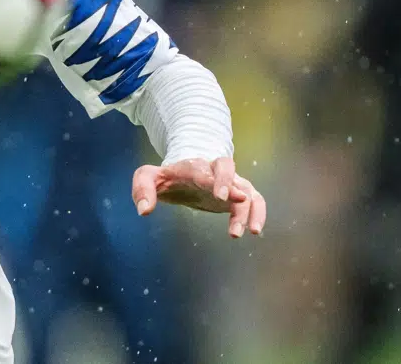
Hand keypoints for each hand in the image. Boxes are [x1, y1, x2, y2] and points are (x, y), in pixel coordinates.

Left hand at [131, 157, 266, 238]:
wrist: (183, 176)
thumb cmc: (166, 179)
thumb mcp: (147, 178)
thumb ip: (142, 190)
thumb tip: (144, 210)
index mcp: (191, 167)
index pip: (204, 171)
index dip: (215, 181)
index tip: (221, 197)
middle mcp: (213, 171)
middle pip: (228, 169)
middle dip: (233, 186)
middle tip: (236, 203)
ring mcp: (229, 182)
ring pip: (246, 188)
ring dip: (249, 208)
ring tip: (248, 232)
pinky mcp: (238, 195)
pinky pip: (255, 200)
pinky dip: (258, 213)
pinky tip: (255, 231)